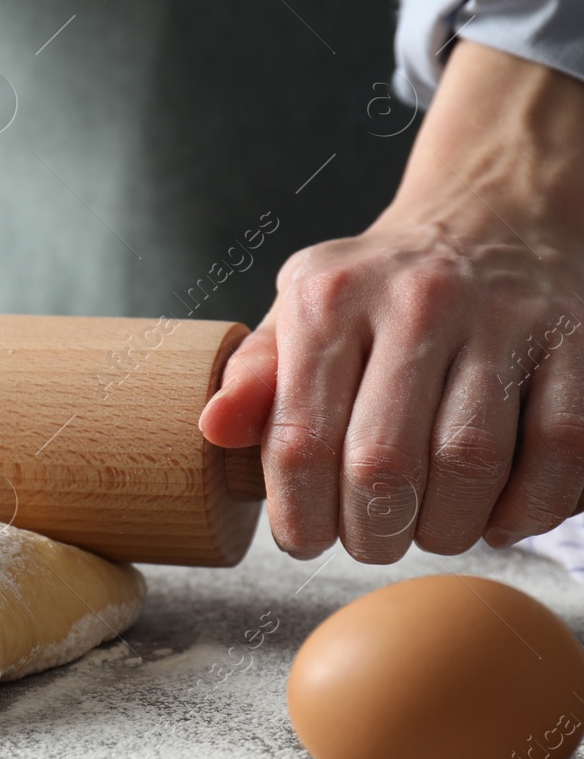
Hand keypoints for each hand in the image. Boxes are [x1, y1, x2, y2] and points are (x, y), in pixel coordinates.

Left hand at [201, 41, 583, 560]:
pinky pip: (561, 450)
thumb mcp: (300, 310)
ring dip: (448, 527)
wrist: (492, 215)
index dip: (298, 515)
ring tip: (429, 530)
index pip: (300, 440)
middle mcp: (416, 301)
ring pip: (473, 462)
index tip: (303, 540)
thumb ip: (255, 375)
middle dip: (372, 533)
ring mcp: (505, 318)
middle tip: (370, 543)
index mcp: (329, 299)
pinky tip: (499, 515)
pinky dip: (529, 506)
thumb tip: (213, 430)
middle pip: (385, 464)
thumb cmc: (378, 289)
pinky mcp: (579, 340)